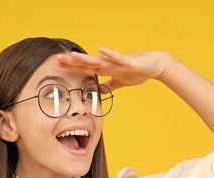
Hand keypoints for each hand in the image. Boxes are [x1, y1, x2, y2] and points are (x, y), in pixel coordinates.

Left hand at [56, 47, 173, 92]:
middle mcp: (109, 63)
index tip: (59, 66)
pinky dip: (109, 54)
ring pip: (99, 60)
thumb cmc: (138, 72)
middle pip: (88, 63)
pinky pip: (117, 57)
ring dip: (86, 58)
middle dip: (73, 62)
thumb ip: (109, 86)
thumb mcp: (120, 82)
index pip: (86, 68)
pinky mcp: (128, 61)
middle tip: (58, 60)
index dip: (73, 67)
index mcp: (107, 69)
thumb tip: (99, 91)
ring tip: (72, 56)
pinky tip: (100, 49)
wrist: (155, 65)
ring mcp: (118, 62)